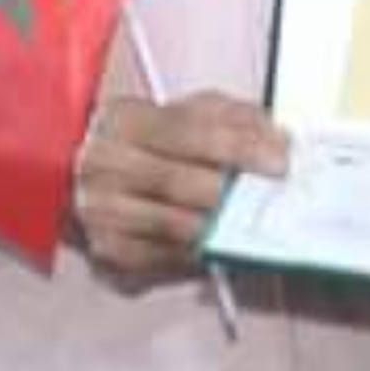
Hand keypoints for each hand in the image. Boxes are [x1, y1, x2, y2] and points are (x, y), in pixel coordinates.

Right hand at [69, 90, 287, 279]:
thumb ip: (234, 118)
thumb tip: (277, 140)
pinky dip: (200, 253)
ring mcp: (102, 209)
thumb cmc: (149, 143)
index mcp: (127, 121)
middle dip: (233, 193)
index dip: (238, 147)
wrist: (91, 173)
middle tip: (273, 199)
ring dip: (221, 228)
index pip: (188, 131)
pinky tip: (222, 244)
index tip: (277, 162)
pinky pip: (165, 257)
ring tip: (254, 223)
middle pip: (180, 182)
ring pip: (175, 225)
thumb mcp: (188, 113)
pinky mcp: (109, 248)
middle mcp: (106, 164)